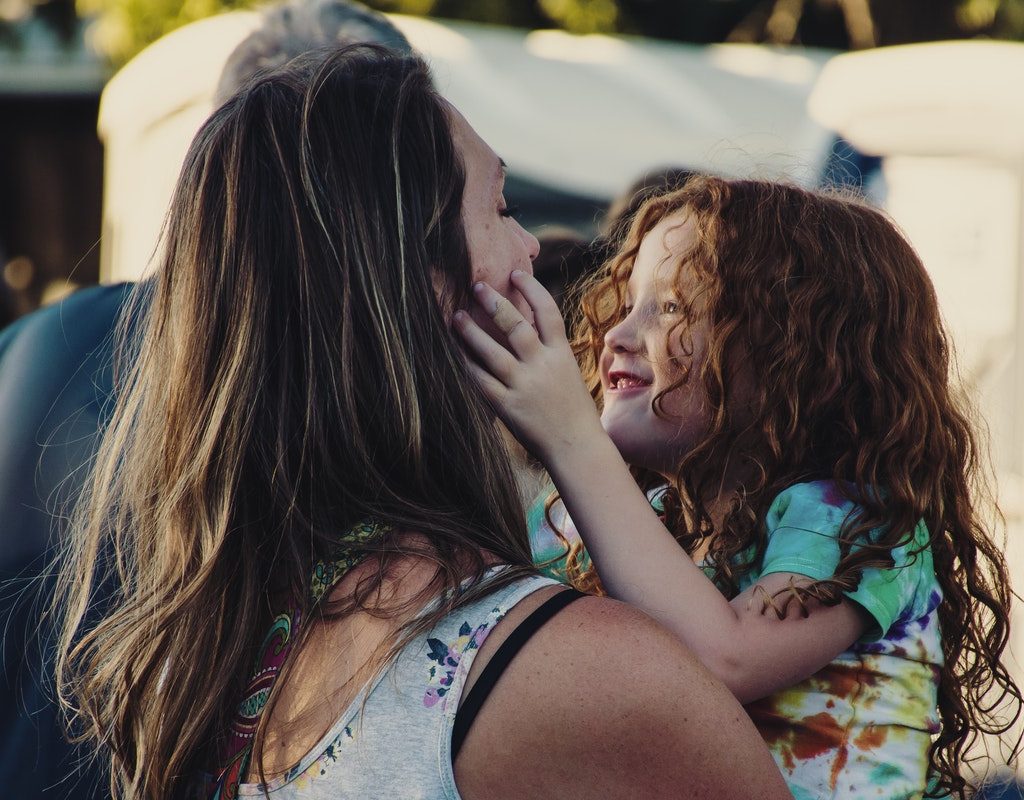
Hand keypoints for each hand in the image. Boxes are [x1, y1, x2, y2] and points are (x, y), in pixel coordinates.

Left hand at [455, 272, 604, 461]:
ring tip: (456, 316)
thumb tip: (529, 324)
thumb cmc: (573, 411)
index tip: (514, 273)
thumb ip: (549, 351)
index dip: (531, 289)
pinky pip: (482, 382)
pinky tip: (454, 353)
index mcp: (561, 354)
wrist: (577, 448)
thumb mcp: (568, 373)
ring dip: (471, 332)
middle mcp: (543, 366)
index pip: (547, 312)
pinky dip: (467, 365)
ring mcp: (525, 386)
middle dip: (494, 303)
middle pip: (516, 325)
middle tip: (476, 285)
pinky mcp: (509, 407)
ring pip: (493, 352)